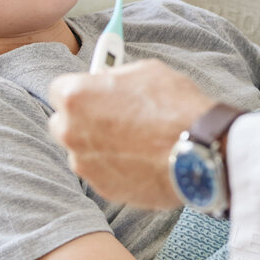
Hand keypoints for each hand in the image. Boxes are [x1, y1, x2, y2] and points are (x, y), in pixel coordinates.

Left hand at [48, 60, 219, 209]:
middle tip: (111, 117)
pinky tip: (142, 159)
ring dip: (99, 146)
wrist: (200, 152)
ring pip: (83, 151)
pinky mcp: (103, 188)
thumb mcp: (146, 71)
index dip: (80, 91)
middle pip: (63, 123)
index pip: (59, 90)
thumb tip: (106, 79)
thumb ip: (115, 77)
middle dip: (82, 120)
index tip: (94, 93)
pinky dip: (116, 167)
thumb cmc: (176, 107)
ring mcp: (85, 164)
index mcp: (76, 95)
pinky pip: (102, 173)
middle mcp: (72, 131)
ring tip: (135, 141)